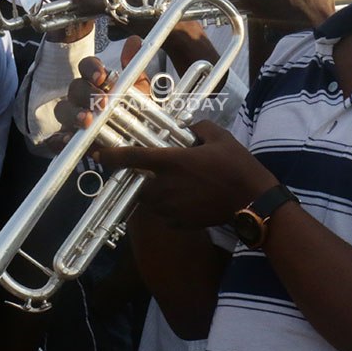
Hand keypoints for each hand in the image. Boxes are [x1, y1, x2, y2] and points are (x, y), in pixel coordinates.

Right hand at [51, 36, 151, 143]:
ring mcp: (72, 117)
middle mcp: (82, 97)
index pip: (87, 66)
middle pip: (75, 87)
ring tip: (87, 121)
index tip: (102, 76)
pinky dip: (59, 139)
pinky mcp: (68, 139)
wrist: (136, 142)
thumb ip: (136, 69)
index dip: (92, 68)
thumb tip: (134, 41)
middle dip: (86, 93)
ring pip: (63, 109)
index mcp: (97, 82)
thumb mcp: (140, 92)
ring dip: (73, 113)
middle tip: (102, 102)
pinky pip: (56, 138)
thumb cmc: (134, 113)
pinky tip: (68, 140)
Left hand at [98, 120, 277, 227]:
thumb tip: (189, 128)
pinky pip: (163, 214)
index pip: (131, 157)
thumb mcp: (220, 137)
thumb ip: (199, 128)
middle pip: (136, 183)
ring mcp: (170, 207)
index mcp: (171, 162)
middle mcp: (164, 186)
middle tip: (150, 172)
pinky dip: (168, 206)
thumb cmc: (237, 167)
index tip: (99, 154)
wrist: (253, 202)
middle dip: (137, 178)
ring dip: (153, 192)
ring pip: (148, 200)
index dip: (110, 155)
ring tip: (173, 185)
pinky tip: (186, 199)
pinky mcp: (178, 222)